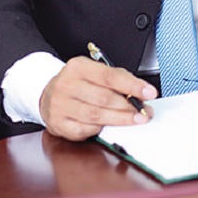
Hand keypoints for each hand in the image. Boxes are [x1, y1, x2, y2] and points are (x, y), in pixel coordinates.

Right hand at [39, 56, 156, 139]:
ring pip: (95, 115)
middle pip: (104, 98)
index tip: (149, 92)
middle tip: (145, 111)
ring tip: (135, 119)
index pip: (109, 76)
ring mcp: (60, 105)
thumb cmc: (78, 83)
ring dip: (119, 119)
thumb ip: (115, 79)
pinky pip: (83, 130)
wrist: (48, 93)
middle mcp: (66, 84)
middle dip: (128, 106)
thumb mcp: (93, 72)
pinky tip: (106, 126)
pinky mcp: (58, 123)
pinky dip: (98, 129)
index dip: (132, 85)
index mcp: (78, 67)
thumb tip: (140, 91)